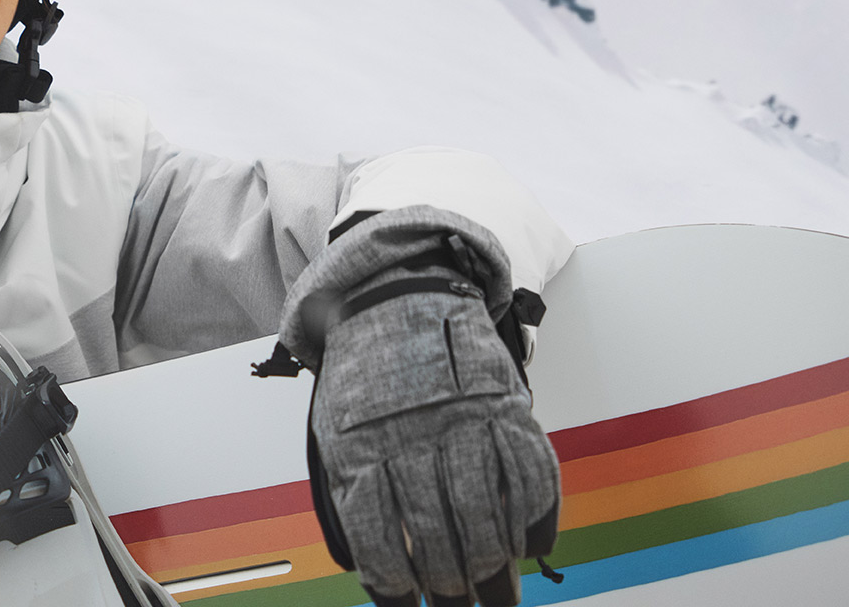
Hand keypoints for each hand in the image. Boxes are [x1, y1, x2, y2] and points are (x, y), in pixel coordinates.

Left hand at [309, 280, 558, 605]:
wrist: (396, 298)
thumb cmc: (364, 378)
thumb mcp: (336, 431)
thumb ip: (352, 493)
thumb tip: (366, 566)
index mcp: (362, 447)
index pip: (378, 534)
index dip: (394, 581)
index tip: (406, 602)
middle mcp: (415, 438)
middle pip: (439, 533)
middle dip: (454, 585)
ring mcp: (465, 422)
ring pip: (488, 512)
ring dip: (497, 564)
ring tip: (499, 594)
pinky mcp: (505, 407)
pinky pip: (530, 473)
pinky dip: (537, 515)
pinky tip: (531, 545)